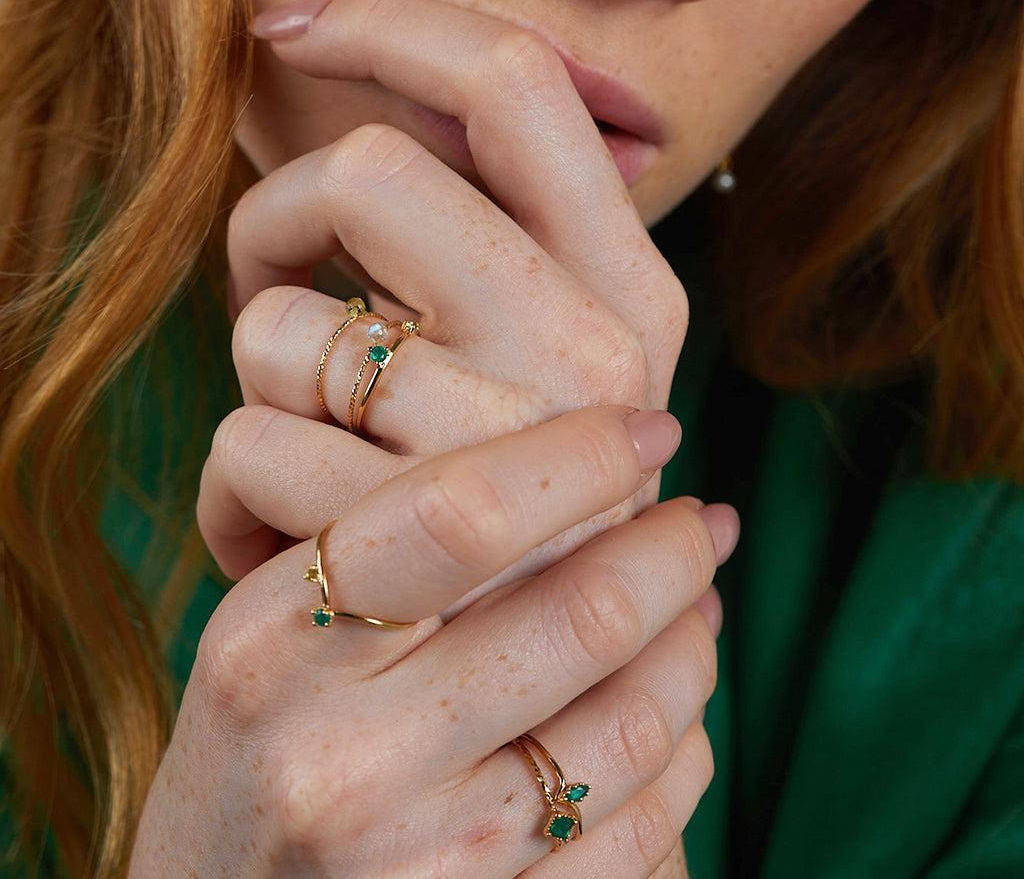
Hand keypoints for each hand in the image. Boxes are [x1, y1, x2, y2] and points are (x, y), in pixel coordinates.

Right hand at [131, 404, 738, 877]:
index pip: (463, 512)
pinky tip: (677, 719)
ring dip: (693, 645)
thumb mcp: (275, 630)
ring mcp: (417, 861)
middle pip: (579, 612)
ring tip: (698, 608)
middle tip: (703, 521)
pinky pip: (644, 831)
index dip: (583, 455)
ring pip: (634, 723)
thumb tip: (574, 468)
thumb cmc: (262, 741)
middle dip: (674, 549)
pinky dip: (684, 755)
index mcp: (276, 644)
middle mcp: (342, 757)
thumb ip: (391, 553)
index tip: (649, 429)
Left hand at [200, 0, 690, 614]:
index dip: (396, 22)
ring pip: (286, 325)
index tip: (295, 26)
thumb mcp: (551, 367)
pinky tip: (282, 527)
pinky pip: (250, 447)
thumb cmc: (527, 508)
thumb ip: (497, 244)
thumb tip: (408, 103)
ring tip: (312, 445)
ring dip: (266, 377)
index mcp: (630, 287)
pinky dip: (235, 482)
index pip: (514, 82)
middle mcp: (591, 345)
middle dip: (281, 213)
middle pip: (367, 171)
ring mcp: (504, 445)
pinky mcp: (411, 544)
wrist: (553, 698)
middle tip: (283, 275)